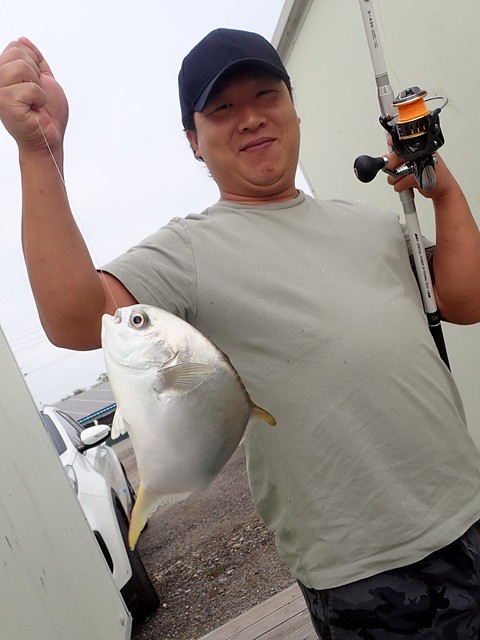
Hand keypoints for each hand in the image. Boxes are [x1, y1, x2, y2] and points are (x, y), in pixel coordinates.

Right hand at [0, 37, 67, 155]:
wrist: (51, 136)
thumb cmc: (48, 113)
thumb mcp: (45, 79)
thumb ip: (34, 59)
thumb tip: (22, 40)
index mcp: (4, 72)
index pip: (16, 47)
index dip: (34, 64)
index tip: (35, 84)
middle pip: (18, 54)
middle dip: (36, 75)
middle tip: (35, 95)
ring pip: (22, 68)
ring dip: (37, 87)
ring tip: (35, 102)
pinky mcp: (4, 103)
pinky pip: (29, 88)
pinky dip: (39, 99)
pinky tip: (34, 110)